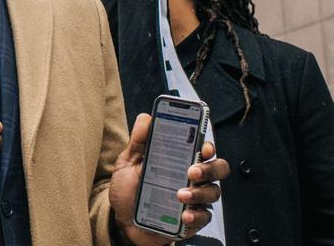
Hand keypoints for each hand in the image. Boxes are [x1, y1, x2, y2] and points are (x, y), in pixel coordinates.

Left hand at [109, 113, 229, 244]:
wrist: (122, 220)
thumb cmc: (129, 189)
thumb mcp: (128, 162)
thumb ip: (138, 141)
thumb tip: (146, 118)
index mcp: (179, 160)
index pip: (202, 149)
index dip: (207, 146)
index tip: (203, 146)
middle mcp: (191, 178)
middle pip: (216, 169)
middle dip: (208, 168)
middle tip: (192, 171)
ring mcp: (194, 199)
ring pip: (213, 192)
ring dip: (199, 193)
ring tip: (180, 195)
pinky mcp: (192, 220)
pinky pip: (204, 217)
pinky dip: (196, 215)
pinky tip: (184, 215)